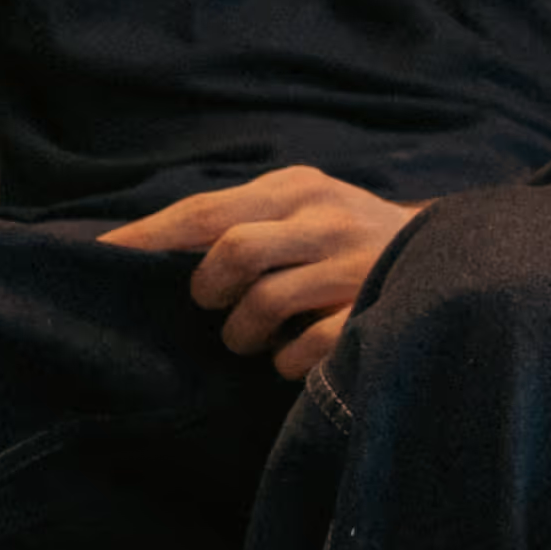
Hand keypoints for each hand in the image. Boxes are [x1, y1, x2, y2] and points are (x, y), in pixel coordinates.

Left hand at [103, 166, 423, 381]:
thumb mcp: (301, 207)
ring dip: (242, 332)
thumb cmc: (347, 237)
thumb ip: (240, 220)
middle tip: (211, 305)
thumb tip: (144, 249)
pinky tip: (289, 356)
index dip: (147, 238)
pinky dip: (283, 361)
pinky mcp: (372, 311)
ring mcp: (352, 266)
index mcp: (295, 188)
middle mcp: (324, 219)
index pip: (204, 211)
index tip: (100, 259)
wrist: (450, 254)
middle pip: (232, 252)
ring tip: (249, 337)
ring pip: (263, 303)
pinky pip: (302, 348)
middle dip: (208, 289)